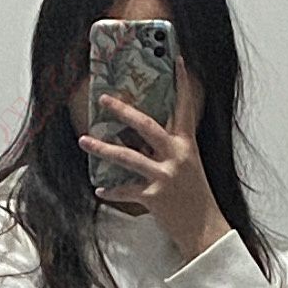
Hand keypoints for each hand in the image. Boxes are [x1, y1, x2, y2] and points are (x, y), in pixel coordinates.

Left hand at [77, 55, 230, 259]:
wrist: (204, 228)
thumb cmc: (195, 197)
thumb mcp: (188, 167)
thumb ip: (168, 150)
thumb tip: (141, 138)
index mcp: (187, 145)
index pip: (185, 108)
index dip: (182, 83)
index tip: (177, 59)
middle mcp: (176, 156)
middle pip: (146, 126)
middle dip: (122, 110)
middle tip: (103, 99)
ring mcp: (165, 176)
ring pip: (127, 157)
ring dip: (102, 148)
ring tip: (84, 140)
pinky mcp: (154, 196)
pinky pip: (126, 190)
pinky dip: (112, 191)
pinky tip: (100, 189)